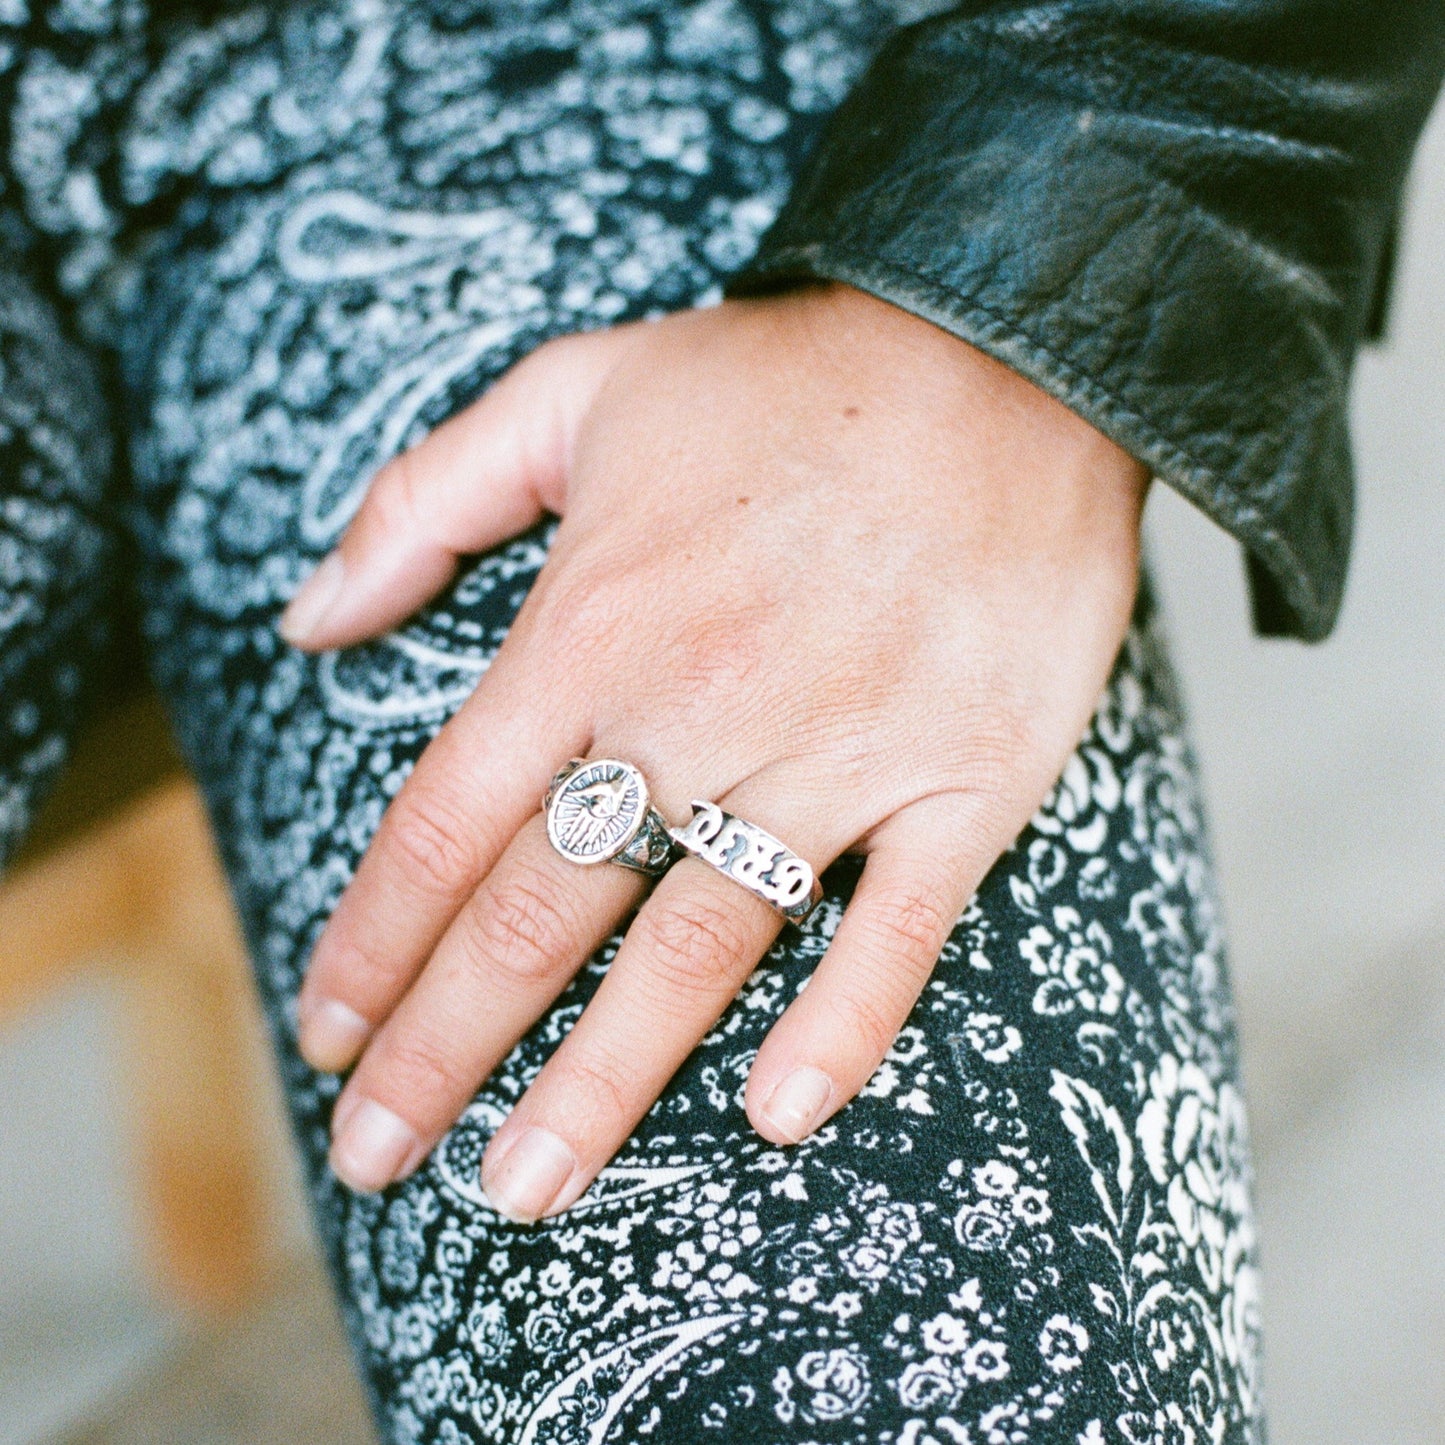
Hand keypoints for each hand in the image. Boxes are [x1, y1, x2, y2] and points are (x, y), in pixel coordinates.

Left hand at [283, 281, 1148, 1219]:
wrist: (1007, 352)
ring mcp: (843, 753)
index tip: (326, 1034)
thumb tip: (307, 618)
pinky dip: (844, 1028)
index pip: (450, 820)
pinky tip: (778, 1117)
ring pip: (698, 951)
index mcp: (596, 624)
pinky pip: (899, 931)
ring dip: (602, 1083)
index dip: (376, 939)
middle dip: (446, 1048)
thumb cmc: (784, 379)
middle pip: (545, 913)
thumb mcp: (575, 389)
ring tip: (520, 1189)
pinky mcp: (967, 780)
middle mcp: (700, 708)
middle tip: (381, 1161)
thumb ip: (422, 499)